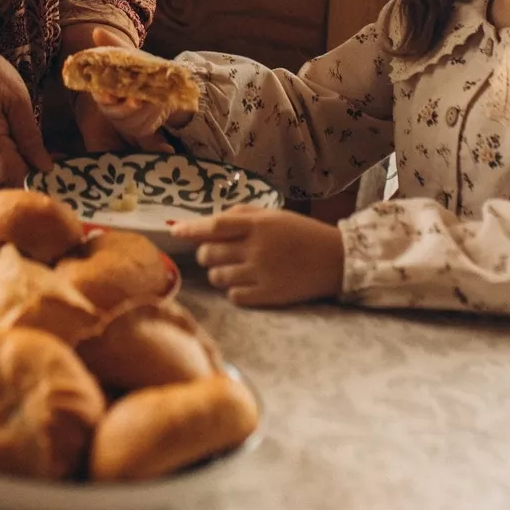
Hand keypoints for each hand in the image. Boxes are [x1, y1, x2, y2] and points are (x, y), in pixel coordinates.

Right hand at [0, 36, 51, 187]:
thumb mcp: (18, 101)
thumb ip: (30, 137)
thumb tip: (45, 168)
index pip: (15, 179)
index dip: (39, 182)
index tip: (63, 179)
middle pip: (9, 183)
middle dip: (35, 181)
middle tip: (65, 171)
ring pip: (3, 179)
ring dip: (26, 174)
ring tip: (53, 161)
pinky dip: (16, 166)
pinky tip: (32, 155)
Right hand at [69, 26, 173, 154]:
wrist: (158, 81)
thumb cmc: (137, 68)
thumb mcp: (127, 55)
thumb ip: (112, 45)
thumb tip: (97, 31)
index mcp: (105, 91)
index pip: (101, 96)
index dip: (105, 96)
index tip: (110, 94)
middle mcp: (113, 109)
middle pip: (118, 114)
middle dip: (129, 108)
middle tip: (139, 101)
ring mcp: (128, 123)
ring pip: (136, 124)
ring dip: (149, 114)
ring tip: (160, 101)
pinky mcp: (142, 131)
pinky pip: (148, 139)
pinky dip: (157, 145)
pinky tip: (167, 149)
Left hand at [171, 206, 344, 307]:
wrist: (335, 260)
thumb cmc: (300, 233)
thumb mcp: (272, 214)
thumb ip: (240, 214)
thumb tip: (207, 221)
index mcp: (258, 225)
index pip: (214, 226)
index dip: (191, 229)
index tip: (174, 231)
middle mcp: (257, 248)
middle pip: (210, 254)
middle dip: (206, 253)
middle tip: (217, 252)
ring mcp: (262, 274)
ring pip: (217, 277)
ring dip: (218, 272)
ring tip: (234, 267)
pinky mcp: (268, 296)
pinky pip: (234, 295)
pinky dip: (234, 289)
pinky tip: (246, 282)